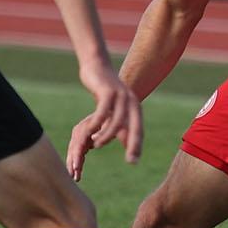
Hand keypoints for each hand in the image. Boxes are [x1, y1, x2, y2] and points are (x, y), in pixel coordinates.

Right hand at [67, 56, 141, 179]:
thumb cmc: (104, 91)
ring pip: (116, 122)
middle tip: (130, 160)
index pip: (138, 130)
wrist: (96, 66)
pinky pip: (102, 113)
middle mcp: (131, 102)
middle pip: (135, 127)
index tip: (134, 162)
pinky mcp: (107, 92)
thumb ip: (120, 124)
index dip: (137, 146)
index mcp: (134, 107)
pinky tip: (90, 132)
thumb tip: (126, 143)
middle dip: (133, 145)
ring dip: (106, 136)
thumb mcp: (114, 109)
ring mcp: (120, 96)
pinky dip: (96, 125)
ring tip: (97, 145)